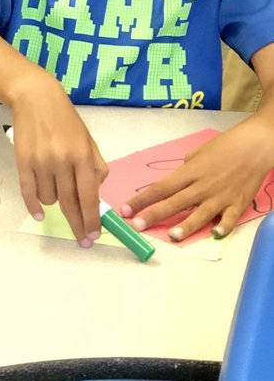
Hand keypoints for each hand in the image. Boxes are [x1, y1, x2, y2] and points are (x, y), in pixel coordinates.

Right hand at [10, 83, 107, 246]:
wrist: (36, 99)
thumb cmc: (66, 120)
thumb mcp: (88, 140)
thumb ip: (96, 167)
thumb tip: (96, 194)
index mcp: (82, 156)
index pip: (89, 196)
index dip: (92, 219)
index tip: (94, 235)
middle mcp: (62, 161)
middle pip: (70, 203)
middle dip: (78, 225)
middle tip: (82, 241)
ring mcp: (41, 163)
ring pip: (50, 199)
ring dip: (55, 201)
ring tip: (56, 185)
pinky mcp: (23, 163)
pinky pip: (29, 192)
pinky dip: (34, 206)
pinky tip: (40, 215)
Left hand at [121, 117, 273, 239]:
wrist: (255, 145)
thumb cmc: (225, 145)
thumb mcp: (198, 153)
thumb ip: (185, 171)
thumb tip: (174, 184)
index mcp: (190, 172)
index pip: (160, 188)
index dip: (141, 199)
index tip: (125, 209)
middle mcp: (202, 186)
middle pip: (174, 202)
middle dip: (154, 214)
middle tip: (137, 225)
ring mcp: (220, 196)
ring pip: (200, 213)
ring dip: (186, 225)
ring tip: (172, 236)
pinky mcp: (238, 203)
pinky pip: (229, 218)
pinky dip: (223, 227)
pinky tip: (215, 234)